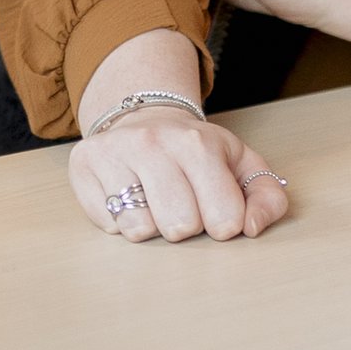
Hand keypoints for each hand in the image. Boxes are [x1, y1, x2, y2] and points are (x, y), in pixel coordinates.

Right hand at [71, 105, 288, 241]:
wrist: (144, 120)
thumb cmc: (197, 153)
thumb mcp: (242, 166)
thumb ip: (268, 199)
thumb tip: (250, 228)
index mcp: (198, 143)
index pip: (225, 221)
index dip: (223, 223)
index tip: (214, 205)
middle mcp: (153, 142)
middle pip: (180, 227)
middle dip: (185, 225)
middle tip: (181, 200)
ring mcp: (114, 152)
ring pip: (140, 230)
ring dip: (151, 224)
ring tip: (154, 199)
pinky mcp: (83, 164)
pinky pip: (109, 224)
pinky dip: (120, 219)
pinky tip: (128, 195)